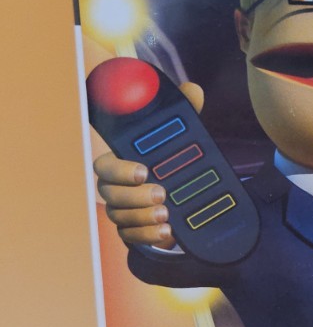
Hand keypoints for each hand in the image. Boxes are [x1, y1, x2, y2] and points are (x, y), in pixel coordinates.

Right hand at [93, 82, 203, 250]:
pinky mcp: (131, 230)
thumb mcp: (178, 135)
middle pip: (112, 194)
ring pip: (121, 217)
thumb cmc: (166, 158)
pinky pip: (132, 236)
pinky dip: (148, 235)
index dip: (120, 170)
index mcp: (118, 162)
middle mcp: (114, 188)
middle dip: (136, 196)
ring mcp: (121, 210)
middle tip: (162, 194)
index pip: (105, 166)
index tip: (143, 170)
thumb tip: (193, 90)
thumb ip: (184, 112)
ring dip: (143, 217)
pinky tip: (166, 232)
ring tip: (166, 215)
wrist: (175, 193)